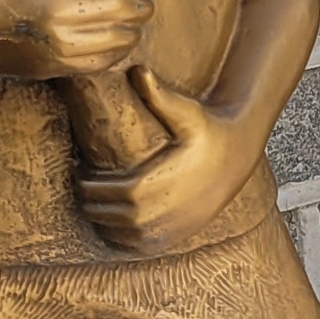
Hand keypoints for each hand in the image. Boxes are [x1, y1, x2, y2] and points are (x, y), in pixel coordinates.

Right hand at [0, 0, 148, 79]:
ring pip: (120, 36)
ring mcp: (59, 43)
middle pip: (124, 8)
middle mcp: (58, 13)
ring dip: (133, 28)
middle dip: (141, 4)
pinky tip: (120, 40)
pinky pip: (105, 60)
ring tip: (135, 21)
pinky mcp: (58, 66)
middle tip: (145, 1)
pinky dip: (119, 51)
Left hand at [79, 71, 257, 251]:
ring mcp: (167, 229)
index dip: (85, 184)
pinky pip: (137, 248)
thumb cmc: (210, 131)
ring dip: (103, 221)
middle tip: (86, 185)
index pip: (101, 193)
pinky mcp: (175, 238)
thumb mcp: (187, 112)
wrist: (239, 157)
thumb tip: (137, 70)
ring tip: (99, 202)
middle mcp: (157, 213)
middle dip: (90, 201)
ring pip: (117, 235)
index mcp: (152, 184)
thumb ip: (159, 95)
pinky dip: (121, 240)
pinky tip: (118, 223)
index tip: (81, 171)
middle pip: (105, 214)